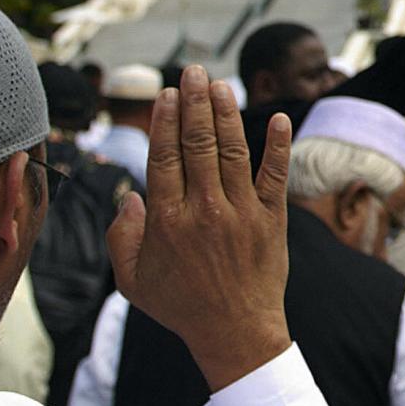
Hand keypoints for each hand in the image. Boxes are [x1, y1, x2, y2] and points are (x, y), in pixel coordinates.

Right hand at [107, 66, 294, 390]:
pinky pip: (276, 175)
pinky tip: (280, 118)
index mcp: (168, 221)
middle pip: (198, 144)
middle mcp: (204, 210)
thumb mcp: (133, 280)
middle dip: (195, 103)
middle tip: (193, 72)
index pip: (165, 157)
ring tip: (220, 85)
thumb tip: (130, 195)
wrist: (235, 333)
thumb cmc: (181, 305)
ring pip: (234, 151)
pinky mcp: (272, 219)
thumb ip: (123, 236)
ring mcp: (241, 212)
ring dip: (227, 114)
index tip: (167, 94)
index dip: (166, 121)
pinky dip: (279, 146)